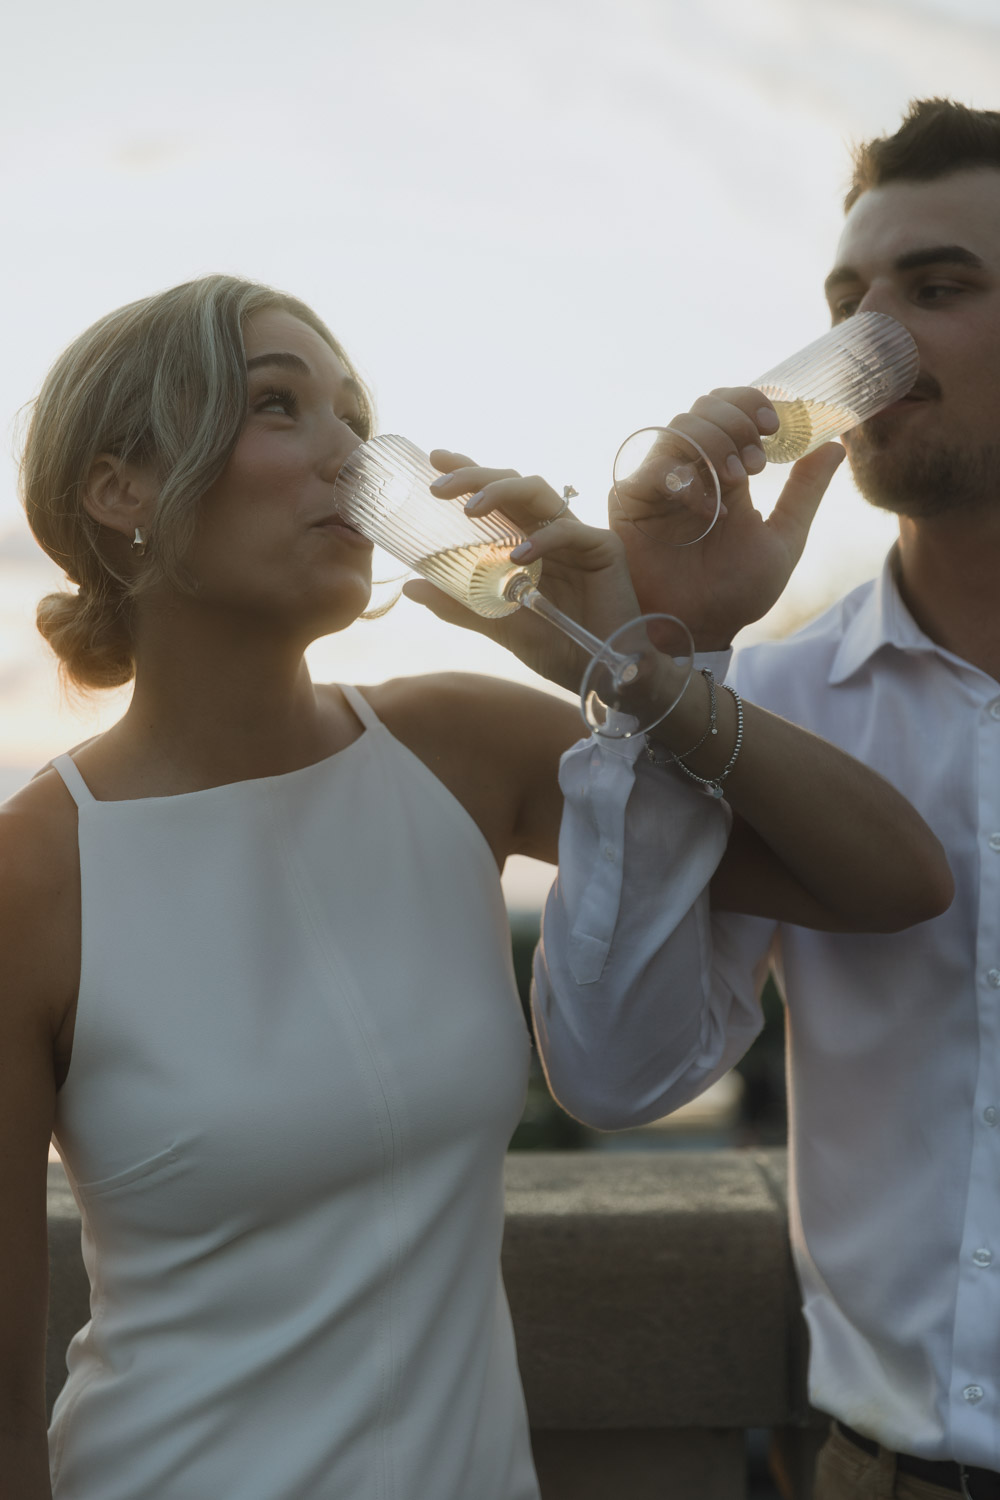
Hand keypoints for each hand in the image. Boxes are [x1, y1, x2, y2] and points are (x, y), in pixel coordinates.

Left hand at [402, 450, 647, 693]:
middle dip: (474, 476)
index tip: (433, 460)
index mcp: (525, 541)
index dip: (468, 472)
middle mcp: (549, 531)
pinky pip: (568, 531)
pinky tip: (518, 556)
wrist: (602, 672)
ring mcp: (576, 536)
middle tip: (439, 487)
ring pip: (537, 491)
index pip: (494, 496)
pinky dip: (541, 539)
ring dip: (501, 492)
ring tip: (470, 510)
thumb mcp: (498, 624)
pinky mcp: (602, 548)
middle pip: (512, 483)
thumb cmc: (557, 646)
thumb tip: (410, 586)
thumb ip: (460, 604)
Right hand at [610, 389, 845, 648]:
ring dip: (715, 444)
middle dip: (736, 421)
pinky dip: (686, 481)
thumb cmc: (737, 590)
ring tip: (739, 481)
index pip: (730, 408)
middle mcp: (688, 468)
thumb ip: (805, 491)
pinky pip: (653, 470)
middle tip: (758, 461)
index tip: (777, 426)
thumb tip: (835, 445)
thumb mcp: (784, 537)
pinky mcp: (630, 503)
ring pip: (679, 427)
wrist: (702, 628)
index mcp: (723, 468)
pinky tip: (708, 510)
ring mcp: (658, 482)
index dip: (753, 403)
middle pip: (704, 407)